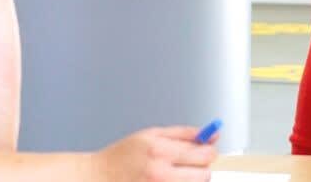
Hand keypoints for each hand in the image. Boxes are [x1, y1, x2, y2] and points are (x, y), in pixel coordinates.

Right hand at [91, 126, 216, 181]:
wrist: (99, 177)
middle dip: (203, 168)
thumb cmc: (123, 156)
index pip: (203, 153)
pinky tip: (169, 181)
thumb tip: (211, 134)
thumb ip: (184, 134)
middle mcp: (161, 173)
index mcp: (160, 150)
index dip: (209, 151)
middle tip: (192, 164)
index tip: (207, 150)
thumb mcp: (151, 135)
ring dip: (193, 180)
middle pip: (204, 174)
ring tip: (177, 174)